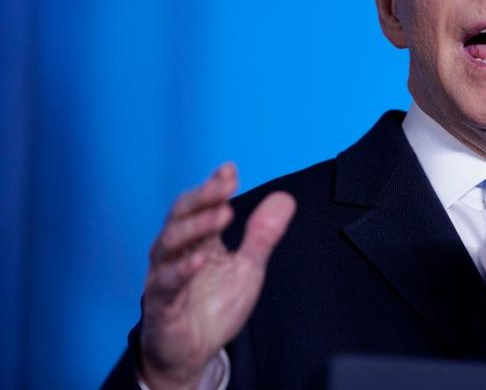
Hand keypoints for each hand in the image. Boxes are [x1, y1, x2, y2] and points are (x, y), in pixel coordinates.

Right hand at [139, 163, 295, 388]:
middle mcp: (175, 254)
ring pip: (169, 244)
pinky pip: (165, 285)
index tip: (230, 171)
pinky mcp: (161, 307)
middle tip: (226, 186)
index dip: (213, 187)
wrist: (194, 353)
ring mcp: (164, 278)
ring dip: (195, 226)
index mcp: (196, 241)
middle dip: (203, 197)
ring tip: (223, 214)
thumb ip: (262, 235)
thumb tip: (284, 199)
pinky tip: (198, 260)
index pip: (199, 205)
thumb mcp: (247, 268)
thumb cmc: (213, 307)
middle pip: (180, 216)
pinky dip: (180, 271)